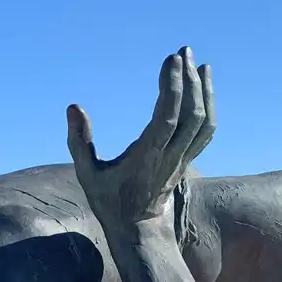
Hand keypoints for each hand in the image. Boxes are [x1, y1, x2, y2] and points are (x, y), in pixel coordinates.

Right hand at [65, 46, 214, 227]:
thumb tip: (73, 107)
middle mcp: (169, 157)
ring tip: (198, 64)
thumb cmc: (109, 201)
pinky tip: (204, 87)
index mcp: (146, 158)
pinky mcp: (187, 160)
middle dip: (190, 81)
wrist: (138, 230)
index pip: (167, 118)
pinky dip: (208, 107)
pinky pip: (205, 132)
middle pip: (190, 116)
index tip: (171, 59)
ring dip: (204, 92)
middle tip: (183, 52)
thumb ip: (79, 141)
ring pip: (203, 123)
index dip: (173, 87)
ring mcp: (181, 159)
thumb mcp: (86, 175)